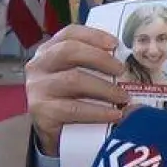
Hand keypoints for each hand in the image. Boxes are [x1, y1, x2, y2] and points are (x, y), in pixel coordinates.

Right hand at [25, 25, 129, 156]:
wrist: (54, 132)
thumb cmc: (72, 98)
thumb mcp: (80, 76)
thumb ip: (95, 65)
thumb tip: (129, 62)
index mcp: (49, 51)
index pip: (69, 34)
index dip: (93, 35)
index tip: (115, 44)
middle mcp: (39, 66)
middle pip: (68, 51)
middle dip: (100, 58)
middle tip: (122, 70)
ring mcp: (37, 88)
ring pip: (73, 80)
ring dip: (104, 88)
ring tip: (124, 97)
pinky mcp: (41, 111)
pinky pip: (74, 109)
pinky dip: (99, 112)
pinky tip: (116, 114)